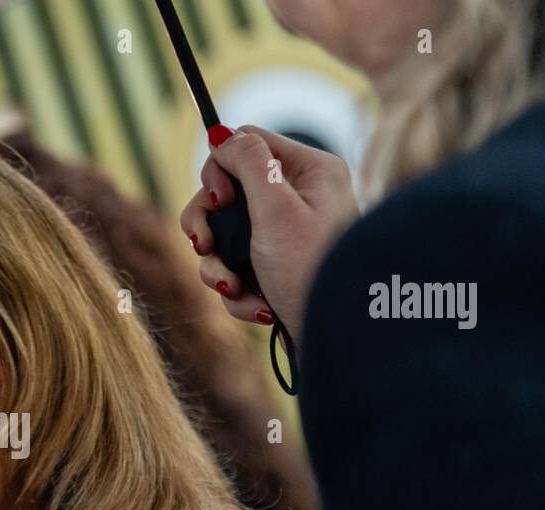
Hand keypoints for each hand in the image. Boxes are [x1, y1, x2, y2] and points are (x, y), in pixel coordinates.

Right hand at [181, 125, 358, 338]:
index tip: (220, 202)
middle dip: (210, 227)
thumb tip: (220, 134)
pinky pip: (235, 270)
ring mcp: (285, 237)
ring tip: (235, 288)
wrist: (337, 339)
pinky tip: (257, 307)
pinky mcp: (275, 271)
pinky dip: (237, 292)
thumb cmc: (314, 272)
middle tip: (207, 247)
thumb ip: (248, 162)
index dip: (219, 171)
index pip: (246, 144)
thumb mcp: (277, 210)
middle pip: (226, 193)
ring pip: (224, 237)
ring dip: (218, 267)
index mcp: (309, 171)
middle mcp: (299, 199)